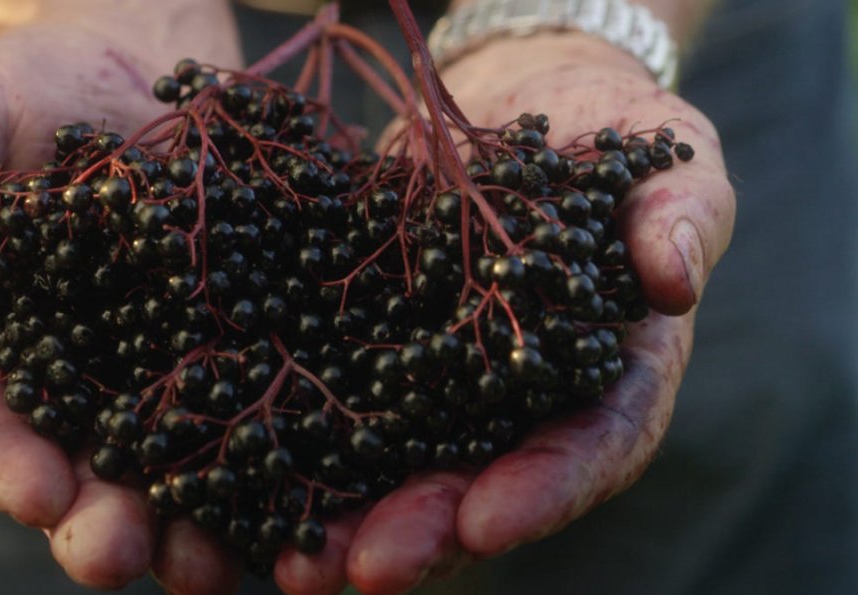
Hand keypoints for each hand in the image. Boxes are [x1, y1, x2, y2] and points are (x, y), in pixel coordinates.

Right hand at [0, 5, 248, 591]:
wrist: (129, 75)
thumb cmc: (24, 100)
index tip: (32, 488)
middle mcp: (69, 388)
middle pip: (74, 473)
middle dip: (94, 521)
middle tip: (117, 554)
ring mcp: (155, 379)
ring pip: (165, 472)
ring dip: (185, 526)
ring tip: (208, 566)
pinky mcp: (233, 354)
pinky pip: (251, 417)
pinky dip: (269, 463)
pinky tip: (294, 501)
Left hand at [271, 34, 734, 594]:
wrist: (520, 98)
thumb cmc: (609, 127)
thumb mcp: (665, 156)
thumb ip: (684, 216)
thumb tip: (675, 280)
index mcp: (608, 368)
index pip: (593, 444)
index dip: (545, 488)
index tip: (488, 521)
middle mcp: (519, 393)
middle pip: (483, 479)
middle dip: (428, 531)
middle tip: (366, 570)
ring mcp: (443, 372)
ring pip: (402, 461)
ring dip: (351, 517)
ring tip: (295, 564)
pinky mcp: (379, 336)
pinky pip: (341, 394)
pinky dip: (302, 440)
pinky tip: (252, 475)